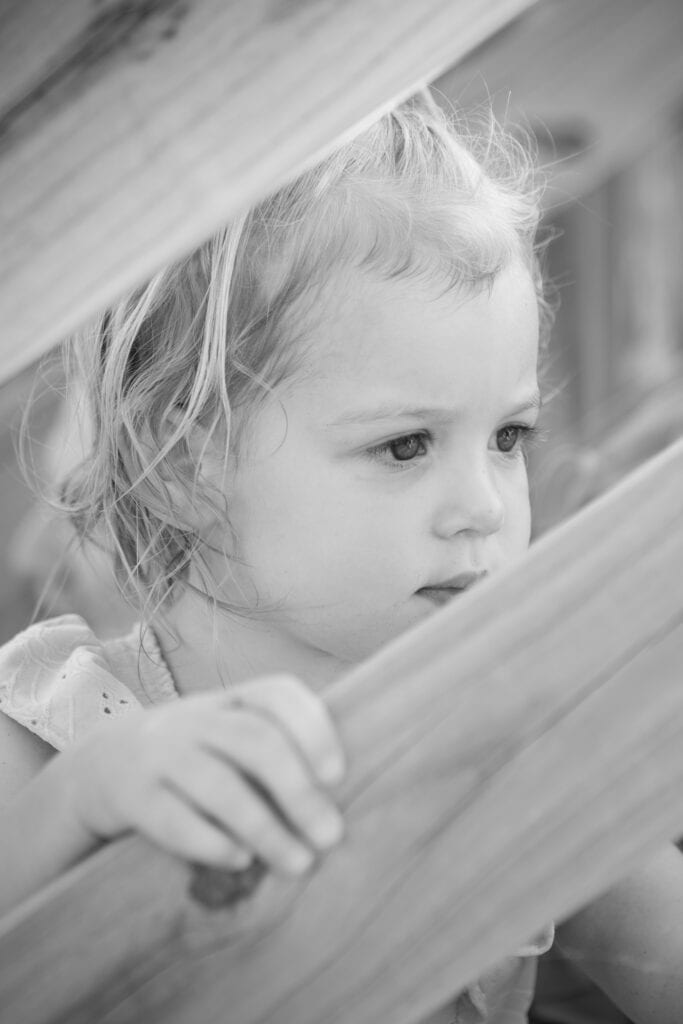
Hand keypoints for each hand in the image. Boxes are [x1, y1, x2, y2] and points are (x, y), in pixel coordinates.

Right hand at [61, 675, 345, 875]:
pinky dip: (212, 842)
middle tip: (331, 834)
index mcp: (229, 699)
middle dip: (298, 790)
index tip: (337, 775)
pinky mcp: (132, 795)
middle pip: (254, 741)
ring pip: (218, 785)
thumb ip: (277, 750)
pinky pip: (174, 819)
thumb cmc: (194, 756)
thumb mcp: (228, 735)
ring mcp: (160, 752)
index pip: (276, 694)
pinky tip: (241, 861)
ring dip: (266, 828)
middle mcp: (195, 718)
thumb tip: (341, 799)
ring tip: (300, 863)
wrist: (102, 764)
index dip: (312, 729)